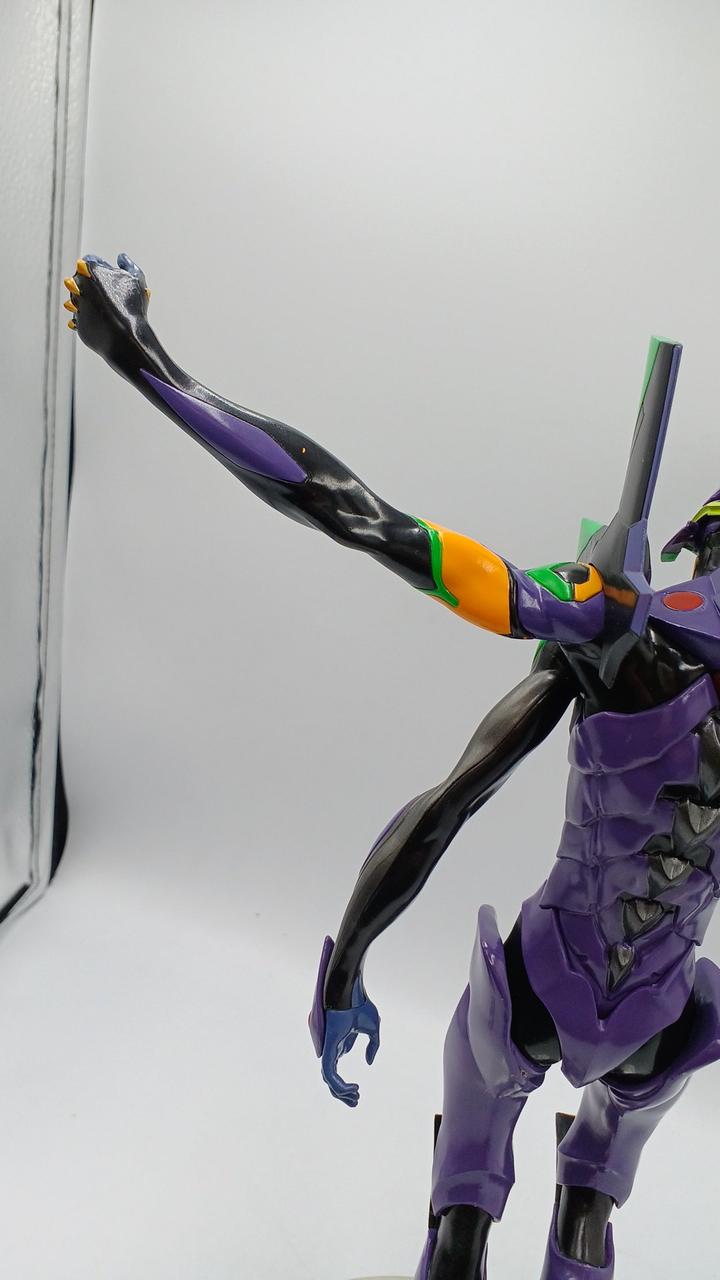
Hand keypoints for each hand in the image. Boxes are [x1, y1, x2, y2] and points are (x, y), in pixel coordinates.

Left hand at [63, 252, 150, 362]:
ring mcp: (76, 305)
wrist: (125, 339)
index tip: (112, 277)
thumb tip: (122, 258)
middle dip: (93, 284)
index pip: (91, 261)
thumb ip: (128, 266)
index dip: (103, 268)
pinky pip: (83, 318)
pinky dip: (92, 318)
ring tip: (107, 308)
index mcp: (89, 270)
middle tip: (110, 293)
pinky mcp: (78, 323)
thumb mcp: (136, 280)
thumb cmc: (132, 307)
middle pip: (82, 278)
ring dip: (90, 300)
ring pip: (80, 298)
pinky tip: (105, 320)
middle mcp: (77, 286)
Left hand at [308, 936, 380, 1107]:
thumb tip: (368, 1062)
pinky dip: (338, 1084)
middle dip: (342, 1093)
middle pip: (331, 1077)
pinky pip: (329, 1073)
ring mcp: (328, 1047)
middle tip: (355, 1101)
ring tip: (355, 1096)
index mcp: (339, 1041)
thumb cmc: (360, 1004)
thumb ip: (373, 1046)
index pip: (336, 1068)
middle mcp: (331, 1046)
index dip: (345, 1083)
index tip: (357, 1092)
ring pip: (329, 1078)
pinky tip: (351, 1088)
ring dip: (341, 1092)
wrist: (349, 990)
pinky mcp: (328, 1047)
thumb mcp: (372, 1027)